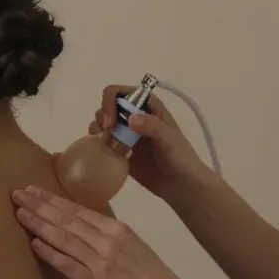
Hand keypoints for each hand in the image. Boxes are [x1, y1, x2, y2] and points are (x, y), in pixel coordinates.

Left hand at [11, 185, 189, 278]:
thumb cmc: (151, 275)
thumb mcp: (133, 245)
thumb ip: (108, 234)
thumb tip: (80, 225)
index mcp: (117, 229)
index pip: (78, 210)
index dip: (53, 199)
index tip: (33, 190)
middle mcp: (107, 241)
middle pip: (67, 219)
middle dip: (40, 206)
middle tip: (17, 194)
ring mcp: (100, 262)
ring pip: (64, 238)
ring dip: (39, 225)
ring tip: (20, 213)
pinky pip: (68, 265)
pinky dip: (50, 253)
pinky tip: (34, 243)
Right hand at [91, 85, 211, 202]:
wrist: (180, 185)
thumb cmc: (180, 158)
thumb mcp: (170, 139)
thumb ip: (152, 126)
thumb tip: (130, 118)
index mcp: (148, 106)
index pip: (121, 93)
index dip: (111, 102)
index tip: (110, 122)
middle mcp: (135, 115)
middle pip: (108, 105)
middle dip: (103, 116)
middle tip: (107, 133)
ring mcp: (126, 133)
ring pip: (103, 121)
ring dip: (98, 128)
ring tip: (104, 142)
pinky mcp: (120, 149)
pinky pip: (103, 140)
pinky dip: (98, 143)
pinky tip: (103, 152)